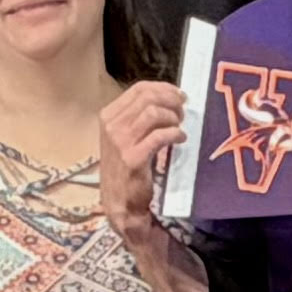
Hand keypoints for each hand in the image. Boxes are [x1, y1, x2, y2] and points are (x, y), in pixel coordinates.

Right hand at [99, 81, 189, 245]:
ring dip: (173, 118)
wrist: (120, 203)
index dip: (163, 88)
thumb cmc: (126, 169)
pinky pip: (159, 135)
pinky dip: (175, 134)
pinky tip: (180, 139)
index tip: (179, 95)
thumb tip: (167, 98)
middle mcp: (111, 125)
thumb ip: (139, 117)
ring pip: (153, 113)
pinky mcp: (133, 158)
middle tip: (182, 112)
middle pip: (147, 97)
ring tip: (179, 127)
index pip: (139, 89)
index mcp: (109, 115)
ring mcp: (120, 141)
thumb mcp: (125, 137)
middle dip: (171, 101)